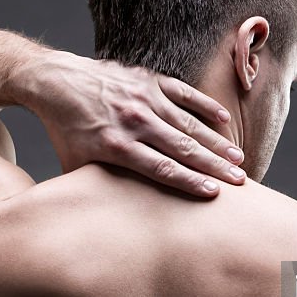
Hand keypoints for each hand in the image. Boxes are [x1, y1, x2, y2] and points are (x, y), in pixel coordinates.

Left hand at [36, 54, 245, 196]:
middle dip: (213, 166)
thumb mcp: (76, 164)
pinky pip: (183, 93)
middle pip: (182, 148)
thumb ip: (98, 186)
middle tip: (240, 180)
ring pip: (188, 123)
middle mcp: (134, 121)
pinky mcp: (149, 80)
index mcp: (117, 146)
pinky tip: (223, 120)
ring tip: (238, 157)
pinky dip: (204, 106)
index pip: (161, 168)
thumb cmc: (67, 130)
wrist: (56, 83)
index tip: (215, 193)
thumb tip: (109, 217)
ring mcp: (144, 98)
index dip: (189, 181)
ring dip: (215, 141)